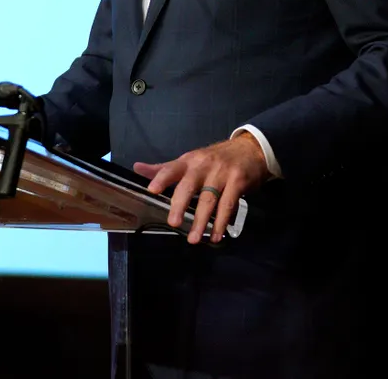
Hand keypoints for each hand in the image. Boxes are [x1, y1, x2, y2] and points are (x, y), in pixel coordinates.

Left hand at [132, 133, 269, 243]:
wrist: (250, 149)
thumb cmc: (215, 158)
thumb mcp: (190, 160)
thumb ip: (165, 168)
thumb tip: (137, 168)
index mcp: (188, 161)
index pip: (171, 168)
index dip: (161, 178)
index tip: (152, 190)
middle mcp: (203, 166)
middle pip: (189, 186)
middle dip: (180, 205)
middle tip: (173, 223)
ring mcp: (222, 174)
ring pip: (209, 199)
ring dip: (202, 221)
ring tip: (194, 238)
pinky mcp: (238, 183)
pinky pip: (229, 205)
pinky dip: (222, 222)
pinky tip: (216, 235)